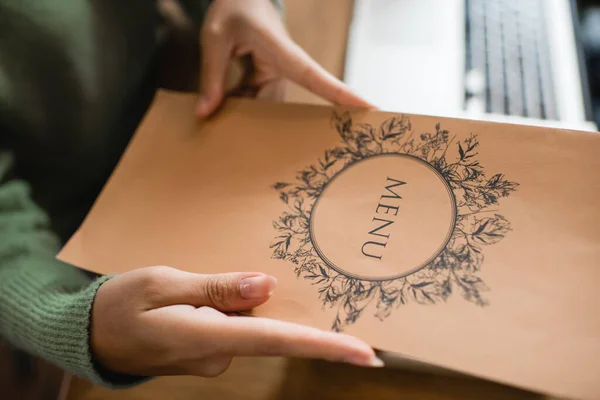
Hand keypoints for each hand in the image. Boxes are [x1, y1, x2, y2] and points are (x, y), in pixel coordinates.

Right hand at [91, 266, 382, 376]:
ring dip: (256, 305)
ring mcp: (215, 358)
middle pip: (271, 330)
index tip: (365, 352)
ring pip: (253, 325)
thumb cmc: (120, 305)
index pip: (277, 341)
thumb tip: (267, 287)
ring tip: (226, 279)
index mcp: (205, 337)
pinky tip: (224, 292)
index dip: (324, 346)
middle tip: (312, 283)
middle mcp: (218, 356)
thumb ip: (218, 288)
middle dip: (292, 311)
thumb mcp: (164, 283)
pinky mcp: (211, 351)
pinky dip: (242, 310)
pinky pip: (240, 327)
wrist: (92, 335)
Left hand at [195, 0, 372, 117]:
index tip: (368, 107)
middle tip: (267, 150)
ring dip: (250, 118)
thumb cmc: (233, 9)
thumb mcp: (215, 37)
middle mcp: (286, 66)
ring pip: (268, 107)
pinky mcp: (266, 79)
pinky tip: (223, 113)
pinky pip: (257, 101)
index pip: (314, 76)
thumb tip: (206, 113)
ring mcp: (276, 74)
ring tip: (230, 130)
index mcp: (281, 50)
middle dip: (279, 128)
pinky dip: (240, 107)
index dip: (340, 94)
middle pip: (287, 105)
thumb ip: (212, 75)